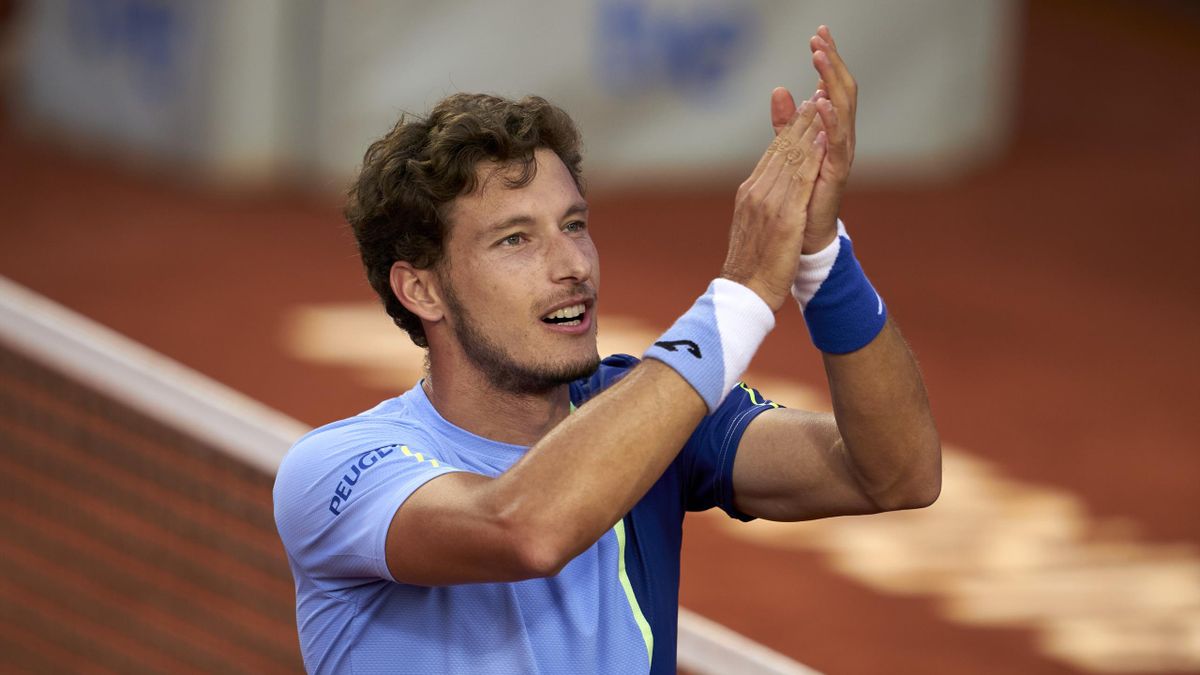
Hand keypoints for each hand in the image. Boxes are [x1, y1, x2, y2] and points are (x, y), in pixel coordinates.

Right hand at [721, 101, 827, 310]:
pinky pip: (800, 181)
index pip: (772, 155)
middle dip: (800, 121)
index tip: (804, 110)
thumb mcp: (754, 227)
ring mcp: (768, 203)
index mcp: (750, 194)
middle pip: (781, 150)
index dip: (789, 131)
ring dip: (808, 130)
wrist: (743, 293)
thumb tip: (769, 191)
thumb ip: (762, 205)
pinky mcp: (783, 218)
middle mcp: (756, 192)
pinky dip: (811, 158)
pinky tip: (823, 141)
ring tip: (822, 106)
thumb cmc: (749, 266)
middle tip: (816, 95)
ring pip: (790, 158)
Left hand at [769, 25, 856, 252]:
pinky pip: (836, 143)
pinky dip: (829, 121)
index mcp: (829, 132)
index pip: (831, 87)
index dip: (827, 61)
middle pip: (841, 92)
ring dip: (831, 81)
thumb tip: (782, 90)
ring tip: (820, 58)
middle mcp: (840, 140)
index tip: (819, 33)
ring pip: (842, 110)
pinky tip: (821, 102)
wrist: (802, 240)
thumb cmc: (799, 199)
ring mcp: (840, 156)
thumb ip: (787, 123)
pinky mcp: (835, 174)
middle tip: (820, 37)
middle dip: (832, 63)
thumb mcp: (789, 152)